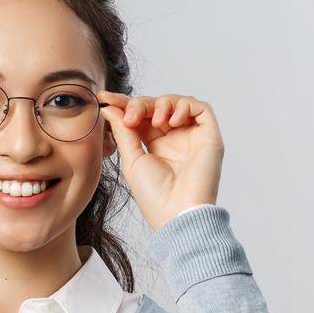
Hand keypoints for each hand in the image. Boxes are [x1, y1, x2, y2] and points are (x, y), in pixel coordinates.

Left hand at [97, 91, 224, 229]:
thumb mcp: (132, 160)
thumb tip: (110, 109)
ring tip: (155, 121)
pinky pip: (201, 109)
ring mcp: (192, 136)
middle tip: (130, 115)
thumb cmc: (154, 196)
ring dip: (162, 104)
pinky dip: (184, 106)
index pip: (140, 116)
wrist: (177, 213)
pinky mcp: (210, 136)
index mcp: (155, 145)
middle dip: (140, 103)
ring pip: (178, 103)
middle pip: (156, 106)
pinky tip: (172, 122)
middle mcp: (175, 138)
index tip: (104, 99)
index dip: (123, 104)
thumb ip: (123, 132)